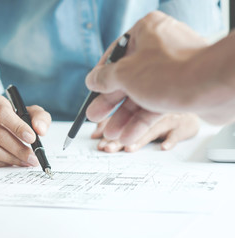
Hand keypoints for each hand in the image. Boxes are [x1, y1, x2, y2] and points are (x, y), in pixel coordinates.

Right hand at [0, 72, 51, 166]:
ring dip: (10, 158)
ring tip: (26, 162)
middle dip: (18, 149)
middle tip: (33, 158)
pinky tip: (11, 162)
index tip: (32, 138)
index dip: (17, 126)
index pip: (2, 112)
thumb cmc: (14, 114)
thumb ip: (40, 117)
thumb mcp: (30, 110)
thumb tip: (40, 131)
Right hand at [85, 11, 208, 140]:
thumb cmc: (170, 73)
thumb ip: (105, 78)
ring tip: (111, 134)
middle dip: (110, 103)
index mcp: (146, 31)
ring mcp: (173, 69)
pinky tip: (128, 136)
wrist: (214, 87)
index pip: (116, 54)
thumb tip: (92, 80)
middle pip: (127, 78)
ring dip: (125, 117)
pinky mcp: (182, 88)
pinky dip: (142, 120)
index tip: (93, 90)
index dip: (101, 76)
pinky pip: (156, 104)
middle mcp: (160, 47)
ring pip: (141, 94)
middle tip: (95, 116)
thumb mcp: (124, 74)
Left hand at [91, 113, 199, 152]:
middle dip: (119, 137)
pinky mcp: (183, 126)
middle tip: (108, 149)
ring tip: (128, 148)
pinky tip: (163, 147)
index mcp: (138, 103)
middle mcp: (151, 110)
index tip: (99, 144)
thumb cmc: (161, 110)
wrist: (193, 103)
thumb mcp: (138, 114)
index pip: (120, 118)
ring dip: (140, 139)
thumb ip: (116, 121)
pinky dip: (171, 140)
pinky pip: (177, 133)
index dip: (109, 130)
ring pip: (152, 128)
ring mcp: (168, 117)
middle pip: (133, 123)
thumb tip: (94, 135)